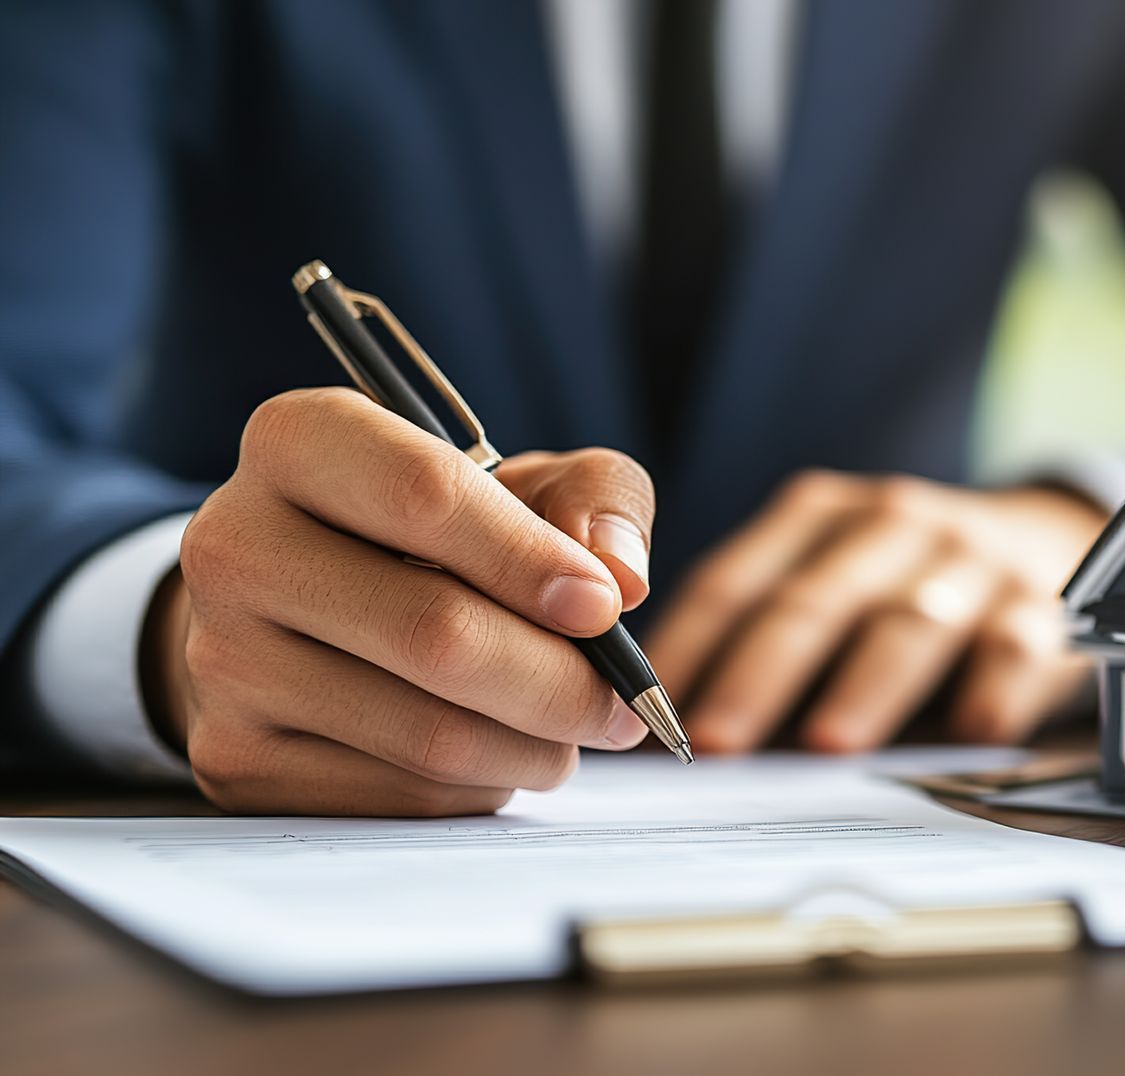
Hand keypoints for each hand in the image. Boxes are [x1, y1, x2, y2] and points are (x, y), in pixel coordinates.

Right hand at [146, 388, 658, 814]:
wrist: (306, 611)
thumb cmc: (441, 534)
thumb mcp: (527, 482)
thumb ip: (595, 500)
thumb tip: (620, 578)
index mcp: (300, 442)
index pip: (423, 495)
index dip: (530, 559)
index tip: (605, 607)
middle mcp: (235, 543)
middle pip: (433, 633)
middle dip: (560, 682)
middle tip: (622, 703)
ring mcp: (221, 660)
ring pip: (427, 733)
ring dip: (535, 747)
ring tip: (573, 729)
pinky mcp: (233, 757)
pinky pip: (399, 796)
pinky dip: (479, 787)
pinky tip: (496, 753)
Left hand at [642, 470, 1107, 753]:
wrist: (1048, 537)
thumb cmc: (905, 584)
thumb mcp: (830, 579)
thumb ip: (762, 641)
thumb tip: (668, 741)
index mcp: (819, 516)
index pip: (735, 582)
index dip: (686, 649)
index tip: (642, 713)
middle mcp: (891, 524)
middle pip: (812, 602)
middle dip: (758, 675)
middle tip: (712, 741)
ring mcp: (970, 560)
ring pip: (909, 623)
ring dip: (865, 687)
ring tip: (825, 746)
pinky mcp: (1041, 603)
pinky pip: (1014, 647)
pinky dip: (992, 690)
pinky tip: (969, 733)